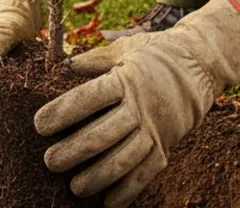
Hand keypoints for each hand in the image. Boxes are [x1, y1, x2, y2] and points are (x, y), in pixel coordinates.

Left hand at [34, 0, 239, 207]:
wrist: (199, 66)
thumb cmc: (153, 54)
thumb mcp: (125, 48)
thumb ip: (95, 59)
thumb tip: (65, 65)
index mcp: (125, 80)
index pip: (89, 97)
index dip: (63, 112)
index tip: (39, 124)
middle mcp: (140, 106)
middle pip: (104, 133)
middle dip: (75, 151)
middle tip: (50, 161)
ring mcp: (155, 129)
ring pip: (125, 159)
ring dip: (98, 176)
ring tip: (74, 188)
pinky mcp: (166, 146)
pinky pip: (148, 173)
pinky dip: (129, 190)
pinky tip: (108, 203)